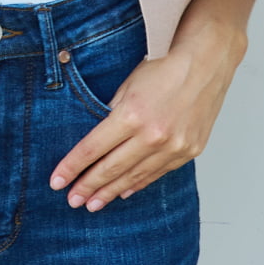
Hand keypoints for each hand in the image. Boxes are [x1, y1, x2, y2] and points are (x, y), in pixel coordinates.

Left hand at [49, 20, 247, 209]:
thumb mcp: (128, 85)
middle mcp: (153, 135)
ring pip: (134, 177)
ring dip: (111, 192)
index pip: (92, 149)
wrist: (207, 61)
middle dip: (87, 186)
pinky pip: (157, 173)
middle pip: (111, 168)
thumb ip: (111, 113)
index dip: (72, 167)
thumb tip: (97, 140)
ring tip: (93, 203)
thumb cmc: (165, 66)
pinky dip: (138, 183)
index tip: (56, 181)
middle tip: (72, 200)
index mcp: (132, 115)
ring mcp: (174, 146)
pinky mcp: (189, 151)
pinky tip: (124, 191)